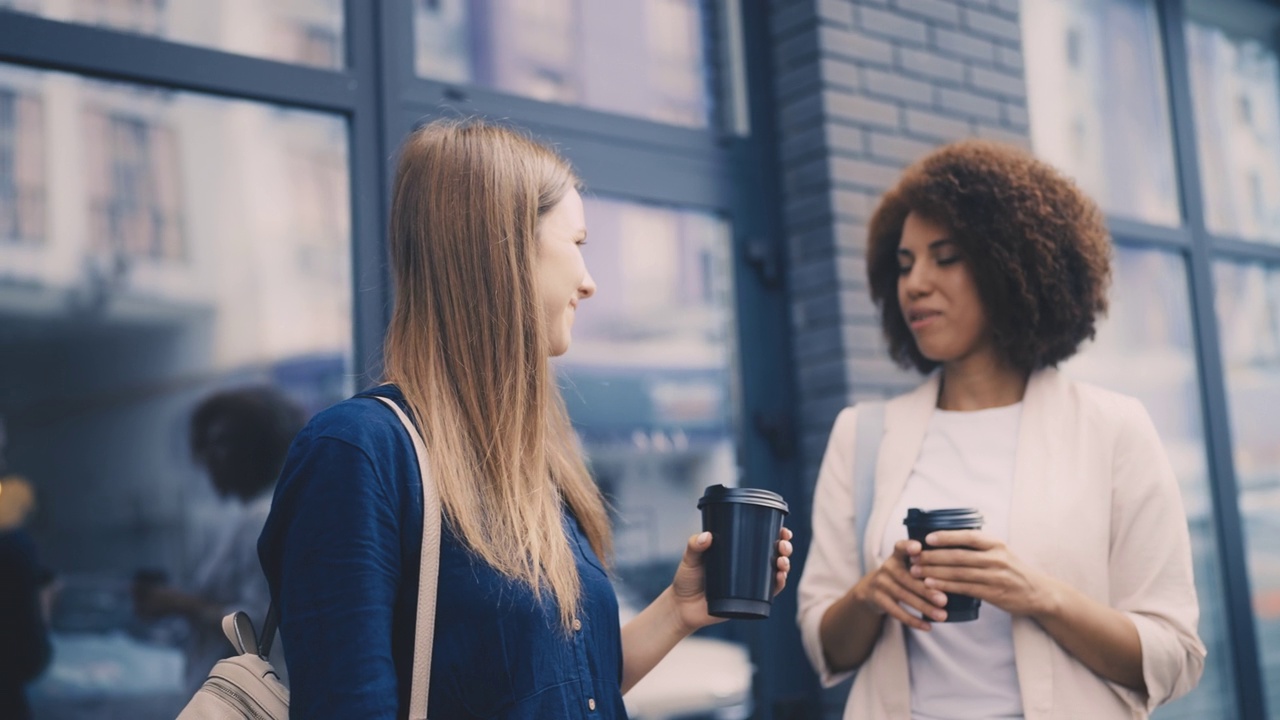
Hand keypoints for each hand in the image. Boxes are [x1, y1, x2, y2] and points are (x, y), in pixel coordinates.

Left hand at [669, 527, 794, 633]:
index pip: (762, 539)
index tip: (783, 531)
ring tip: (782, 561)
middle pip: (774, 554)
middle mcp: (747, 567)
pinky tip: (780, 578)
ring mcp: (749, 584)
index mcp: (737, 552)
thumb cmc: (686, 580)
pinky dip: (778, 585)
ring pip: (776, 572)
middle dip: (785, 548)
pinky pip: (769, 593)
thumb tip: (707, 536)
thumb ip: (694, 546)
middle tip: (783, 545)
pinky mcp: (749, 601)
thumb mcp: (690, 559)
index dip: (777, 534)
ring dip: (785, 565)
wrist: (682, 608)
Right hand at [851, 539, 948, 630]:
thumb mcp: (906, 566)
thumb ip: (924, 566)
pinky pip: (896, 611)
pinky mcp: (877, 599)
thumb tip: (955, 577)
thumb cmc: (902, 576)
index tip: (918, 548)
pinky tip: (928, 627)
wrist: (871, 590)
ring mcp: (880, 583)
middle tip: (944, 600)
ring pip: (904, 596)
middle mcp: (887, 567)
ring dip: (924, 607)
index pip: (901, 547)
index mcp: (897, 556)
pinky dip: (913, 620)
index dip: (908, 547)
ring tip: (942, 616)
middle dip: (926, 590)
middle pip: (907, 578)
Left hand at [909, 530, 1057, 617]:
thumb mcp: (1000, 551)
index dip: (946, 536)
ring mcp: (995, 577)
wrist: (1038, 592)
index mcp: (996, 544)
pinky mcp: (993, 593)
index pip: (968, 536)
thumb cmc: (1012, 569)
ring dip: (934, 572)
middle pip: (958, 556)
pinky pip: (964, 588)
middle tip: (914, 557)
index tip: (927, 538)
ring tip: (916, 571)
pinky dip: (946, 586)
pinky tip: (931, 585)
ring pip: (959, 573)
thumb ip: (978, 545)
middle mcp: (996, 558)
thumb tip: (946, 537)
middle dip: (933, 556)